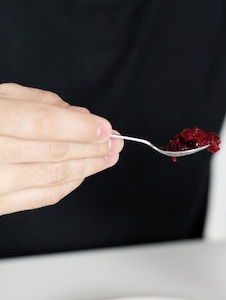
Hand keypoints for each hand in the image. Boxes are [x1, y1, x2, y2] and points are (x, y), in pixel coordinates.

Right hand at [0, 83, 122, 214]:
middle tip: (115, 143)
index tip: (105, 127)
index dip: (80, 128)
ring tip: (107, 158)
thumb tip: (77, 115)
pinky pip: (40, 197)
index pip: (43, 124)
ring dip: (87, 169)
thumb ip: (35, 102)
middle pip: (54, 153)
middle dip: (92, 148)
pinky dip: (67, 186)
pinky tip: (82, 174)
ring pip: (51, 178)